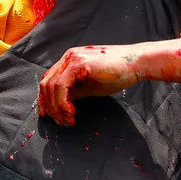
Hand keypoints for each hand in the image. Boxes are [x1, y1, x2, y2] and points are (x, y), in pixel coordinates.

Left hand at [37, 40, 180, 126]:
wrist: (136, 63)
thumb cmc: (117, 74)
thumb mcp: (90, 86)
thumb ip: (74, 92)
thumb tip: (61, 105)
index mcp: (69, 61)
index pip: (48, 80)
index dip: (44, 99)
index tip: (47, 115)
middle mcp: (67, 57)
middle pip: (45, 84)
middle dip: (49, 107)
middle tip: (61, 122)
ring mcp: (72, 59)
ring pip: (51, 86)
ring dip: (57, 107)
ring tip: (69, 119)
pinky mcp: (79, 64)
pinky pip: (61, 86)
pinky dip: (62, 102)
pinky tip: (72, 111)